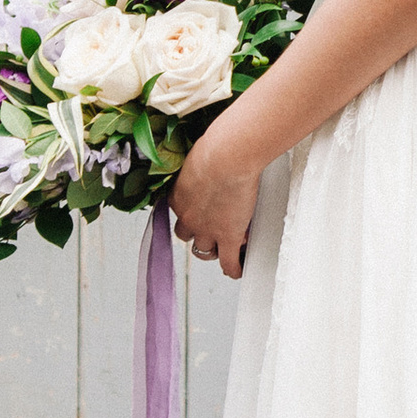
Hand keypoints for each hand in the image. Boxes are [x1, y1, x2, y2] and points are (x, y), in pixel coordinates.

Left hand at [168, 111, 260, 280]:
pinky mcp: (227, 237)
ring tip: (224, 250)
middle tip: (210, 229)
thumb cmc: (217, 148)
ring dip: (213, 250)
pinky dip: (232, 268)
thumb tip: (214, 152)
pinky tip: (238, 270)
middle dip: (196, 232)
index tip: (199, 209)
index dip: (190, 211)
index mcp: (178, 195)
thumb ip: (202, 162)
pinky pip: (227, 262)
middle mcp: (187, 217)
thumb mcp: (201, 155)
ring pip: (203, 251)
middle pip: (185, 234)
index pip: (178, 211)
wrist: (227, 157)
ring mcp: (207, 230)